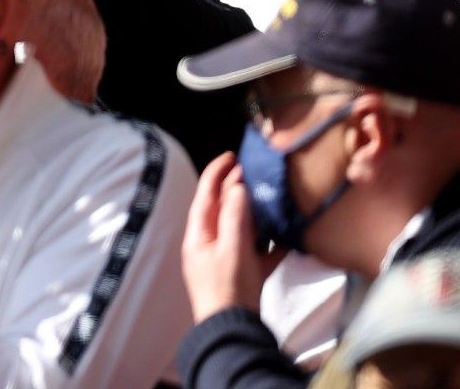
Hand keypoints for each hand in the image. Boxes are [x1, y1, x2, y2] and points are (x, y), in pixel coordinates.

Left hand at [182, 152, 279, 319]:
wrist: (233, 331)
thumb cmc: (229, 287)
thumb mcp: (233, 248)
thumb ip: (235, 216)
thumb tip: (237, 186)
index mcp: (199, 235)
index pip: (206, 195)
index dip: (217, 173)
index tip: (232, 155)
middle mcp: (208, 244)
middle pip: (222, 209)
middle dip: (238, 190)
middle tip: (255, 172)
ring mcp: (224, 260)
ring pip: (241, 229)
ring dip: (256, 214)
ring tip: (273, 199)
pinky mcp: (242, 275)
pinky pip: (256, 252)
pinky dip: (269, 243)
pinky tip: (287, 237)